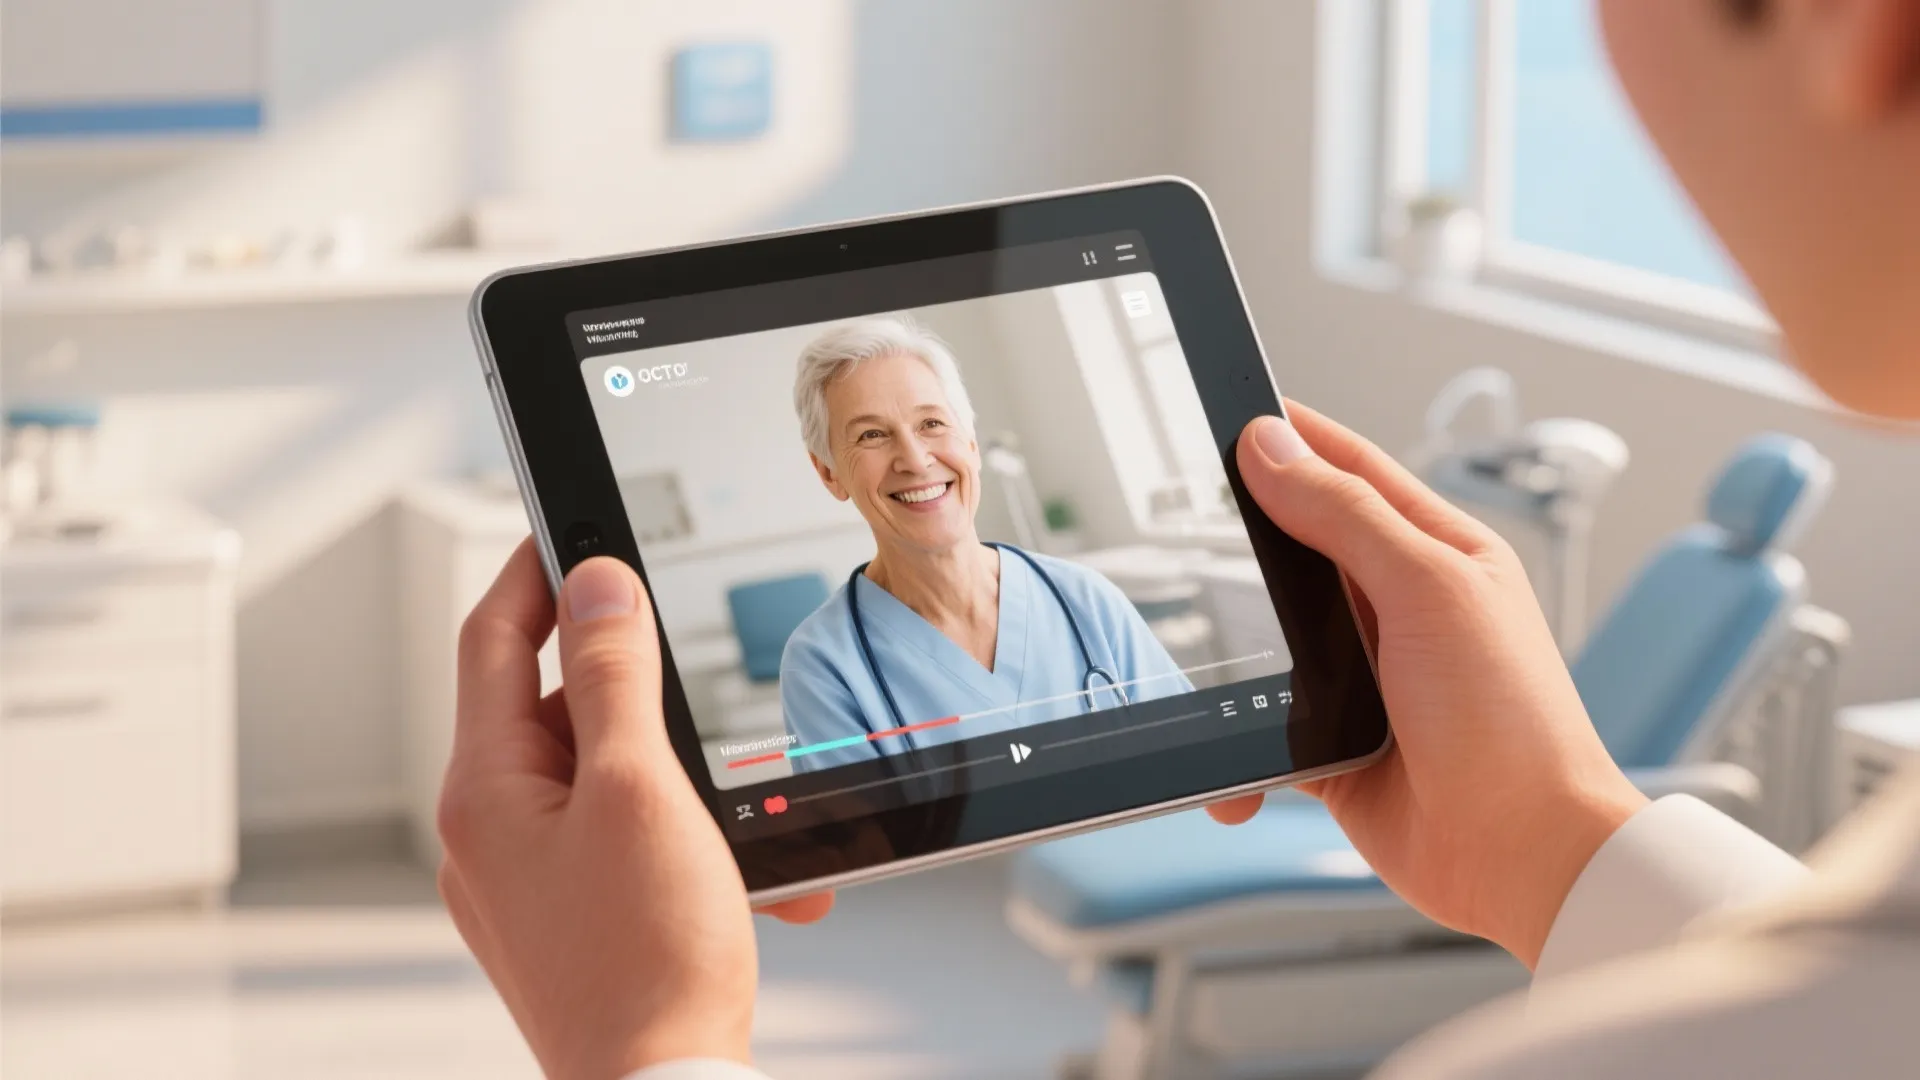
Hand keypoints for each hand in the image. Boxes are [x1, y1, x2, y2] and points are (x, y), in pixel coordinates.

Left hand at [437, 543, 831, 1079]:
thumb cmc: (647, 962)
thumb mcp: (641, 789)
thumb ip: (613, 678)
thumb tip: (594, 586)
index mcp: (485, 791)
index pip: (490, 639)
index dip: (533, 571)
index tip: (568, 524)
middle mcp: (491, 834)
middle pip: (546, 706)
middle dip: (627, 679)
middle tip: (676, 650)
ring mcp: (527, 882)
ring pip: (597, 775)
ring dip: (673, 767)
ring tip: (732, 798)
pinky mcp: (568, 918)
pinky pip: (619, 838)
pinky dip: (679, 832)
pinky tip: (741, 865)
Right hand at [1205, 403, 1646, 968]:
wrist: (1523, 857)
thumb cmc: (1510, 723)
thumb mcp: (1427, 588)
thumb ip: (1345, 514)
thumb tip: (1271, 446)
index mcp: (1439, 553)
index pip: (1352, 468)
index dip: (1292, 435)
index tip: (1229, 409)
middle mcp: (1400, 609)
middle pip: (1301, 545)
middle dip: (1245, 533)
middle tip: (1181, 507)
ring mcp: (1366, 678)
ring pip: (1271, 634)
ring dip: (1238, 642)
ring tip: (1199, 631)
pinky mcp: (1333, 744)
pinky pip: (1262, 725)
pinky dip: (1237, 735)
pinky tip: (1227, 738)